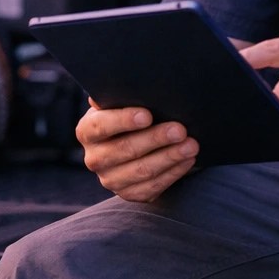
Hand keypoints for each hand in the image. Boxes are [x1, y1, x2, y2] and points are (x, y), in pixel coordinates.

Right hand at [76, 101, 197, 201]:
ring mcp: (110, 179)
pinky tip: (188, 160)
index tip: (147, 115)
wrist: (138, 141)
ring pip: (141, 171)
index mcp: (87, 131)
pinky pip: (152, 187)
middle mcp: (94, 158)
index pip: (100, 126)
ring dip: (169, 157)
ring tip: (191, 145)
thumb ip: (120, 95)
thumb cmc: (132, 114)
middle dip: (155, 139)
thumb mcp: (122, 102)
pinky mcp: (129, 194)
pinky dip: (173, 173)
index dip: (122, 120)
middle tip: (180, 129)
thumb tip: (124, 84)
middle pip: (125, 149)